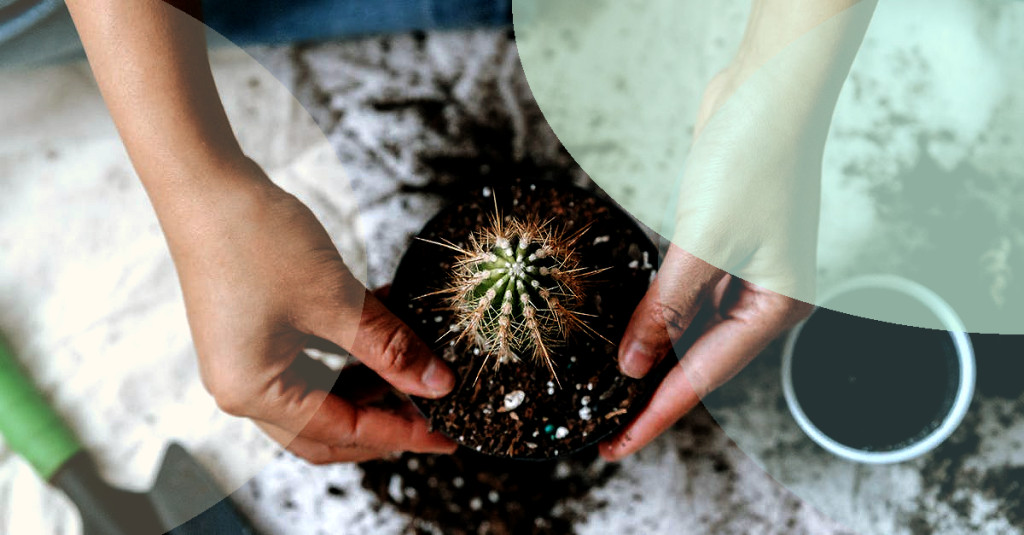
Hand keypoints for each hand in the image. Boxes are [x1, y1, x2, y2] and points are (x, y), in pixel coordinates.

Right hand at [165, 158, 456, 462]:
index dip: (400, 433)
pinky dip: (352, 350)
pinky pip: (313, 356)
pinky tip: (388, 326)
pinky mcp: (255, 329)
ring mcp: (246, 357)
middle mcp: (242, 385)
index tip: (444, 433)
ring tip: (418, 369)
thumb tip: (436, 384)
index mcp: (252, 392)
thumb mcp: (336, 300)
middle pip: (326, 427)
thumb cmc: (253, 238)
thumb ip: (390, 348)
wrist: (205, 181)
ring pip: (323, 392)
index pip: (341, 431)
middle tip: (433, 414)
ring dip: (370, 384)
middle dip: (381, 423)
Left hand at [596, 0, 873, 458]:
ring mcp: (743, 268)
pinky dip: (656, 314)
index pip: (703, 376)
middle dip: (650, 391)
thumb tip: (634, 361)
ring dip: (650, 354)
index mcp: (777, 306)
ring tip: (608, 389)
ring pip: (689, 328)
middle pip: (698, 359)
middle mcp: (764, 295)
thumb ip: (666, 308)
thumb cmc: (755, 159)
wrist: (767, 88)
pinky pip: (683, 293)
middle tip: (605, 425)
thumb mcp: (703, 244)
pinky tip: (629, 332)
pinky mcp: (720, 243)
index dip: (656, 415)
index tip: (618, 446)